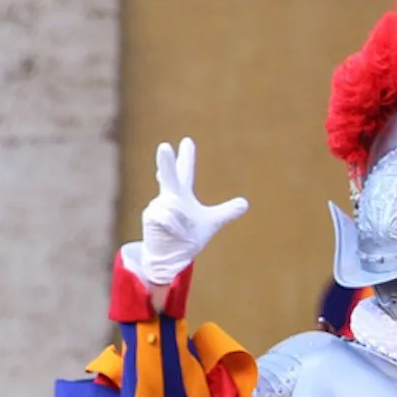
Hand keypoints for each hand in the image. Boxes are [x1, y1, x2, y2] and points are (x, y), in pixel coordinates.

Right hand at [139, 138, 249, 284]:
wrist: (171, 256)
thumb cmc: (188, 236)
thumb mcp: (211, 222)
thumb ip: (226, 212)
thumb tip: (245, 203)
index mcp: (182, 194)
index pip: (185, 172)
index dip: (187, 157)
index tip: (188, 140)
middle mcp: (169, 197)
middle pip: (169, 177)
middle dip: (166, 163)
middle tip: (164, 146)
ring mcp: (158, 206)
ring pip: (174, 209)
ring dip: (181, 222)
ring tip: (181, 231)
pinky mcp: (151, 218)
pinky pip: (168, 221)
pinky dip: (175, 229)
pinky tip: (173, 233)